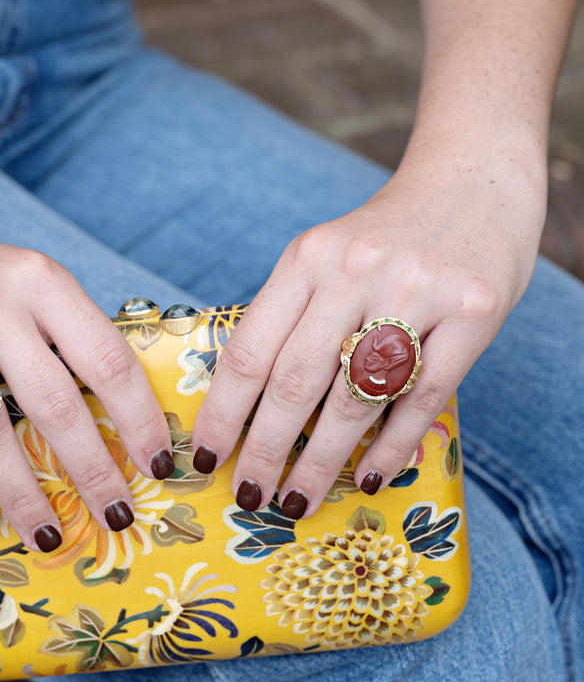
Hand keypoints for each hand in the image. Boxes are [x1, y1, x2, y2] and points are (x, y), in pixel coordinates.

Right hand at [0, 212, 173, 550]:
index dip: (138, 420)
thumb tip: (127, 428)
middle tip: (116, 515)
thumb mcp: (33, 285)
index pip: (105, 359)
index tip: (158, 466)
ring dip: (23, 496)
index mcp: (40, 278)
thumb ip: (72, 338)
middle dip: (91, 471)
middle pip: (53, 404)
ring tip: (49, 535)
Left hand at [192, 156, 544, 517]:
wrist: (476, 180)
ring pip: (357, 398)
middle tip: (249, 497)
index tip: (206, 456)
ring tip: (299, 501)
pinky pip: (423, 397)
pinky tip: (371, 475)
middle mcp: (356, 271)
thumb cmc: (388, 235)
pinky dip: (392, 445)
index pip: (249, 348)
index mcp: (308, 257)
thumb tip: (250, 407)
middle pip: (296, 381)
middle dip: (264, 451)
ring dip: (322, 461)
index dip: (223, 412)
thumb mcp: (327, 255)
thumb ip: (294, 317)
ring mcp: (418, 291)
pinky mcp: (474, 312)